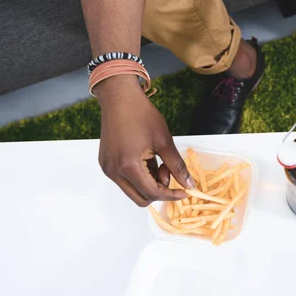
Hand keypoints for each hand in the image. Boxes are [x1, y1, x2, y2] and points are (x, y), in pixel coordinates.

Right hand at [96, 76, 194, 205]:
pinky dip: (140, 176)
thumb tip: (189, 184)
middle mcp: (114, 171)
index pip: (152, 193)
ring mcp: (108, 168)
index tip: (185, 190)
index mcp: (128, 166)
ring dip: (149, 183)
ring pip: (133, 191)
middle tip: (167, 170)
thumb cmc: (142, 114)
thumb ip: (177, 166)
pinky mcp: (106, 163)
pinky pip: (125, 180)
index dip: (171, 195)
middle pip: (140, 198)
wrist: (119, 97)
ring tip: (157, 161)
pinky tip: (147, 158)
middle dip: (159, 191)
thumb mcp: (164, 140)